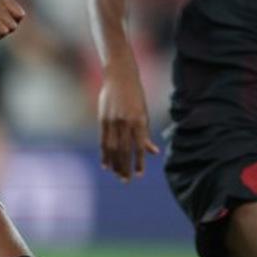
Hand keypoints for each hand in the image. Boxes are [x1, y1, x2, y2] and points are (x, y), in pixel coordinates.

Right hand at [98, 67, 158, 181]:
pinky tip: (105, 165)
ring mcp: (113, 122)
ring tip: (117, 176)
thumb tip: (154, 152)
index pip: (139, 147)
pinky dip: (105, 155)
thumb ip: (146, 134)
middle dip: (125, 167)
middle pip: (125, 151)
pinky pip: (103, 141)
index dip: (139, 162)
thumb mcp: (144, 113)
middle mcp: (126, 123)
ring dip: (115, 164)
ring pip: (113, 148)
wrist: (120, 76)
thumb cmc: (135, 95)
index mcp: (139, 121)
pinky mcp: (103, 120)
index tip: (139, 175)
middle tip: (126, 181)